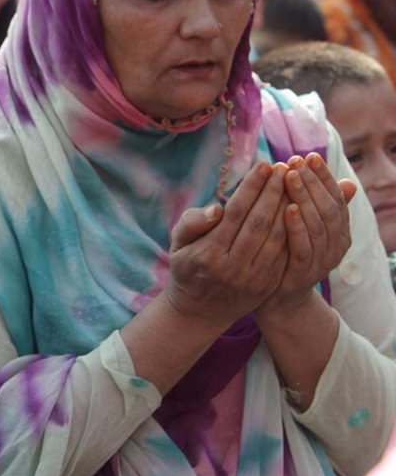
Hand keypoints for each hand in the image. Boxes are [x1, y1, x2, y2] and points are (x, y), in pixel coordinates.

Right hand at [163, 162, 291, 330]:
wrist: (200, 310)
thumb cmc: (188, 267)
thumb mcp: (178, 244)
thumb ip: (192, 223)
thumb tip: (216, 209)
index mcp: (208, 253)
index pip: (235, 213)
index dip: (252, 187)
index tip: (264, 165)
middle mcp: (232, 267)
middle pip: (259, 222)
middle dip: (274, 191)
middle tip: (285, 167)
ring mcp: (252, 278)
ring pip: (277, 237)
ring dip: (289, 207)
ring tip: (295, 184)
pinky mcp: (267, 284)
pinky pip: (285, 252)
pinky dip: (294, 229)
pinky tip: (298, 209)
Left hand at [258, 153, 356, 316]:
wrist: (276, 298)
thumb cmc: (286, 254)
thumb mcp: (303, 227)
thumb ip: (317, 205)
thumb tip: (348, 182)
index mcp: (339, 231)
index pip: (336, 198)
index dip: (324, 176)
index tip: (308, 156)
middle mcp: (336, 245)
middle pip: (329, 207)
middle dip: (312, 181)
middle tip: (296, 160)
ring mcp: (322, 261)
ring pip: (319, 224)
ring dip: (304, 197)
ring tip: (290, 176)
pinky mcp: (304, 273)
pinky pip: (304, 247)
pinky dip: (297, 226)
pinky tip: (287, 208)